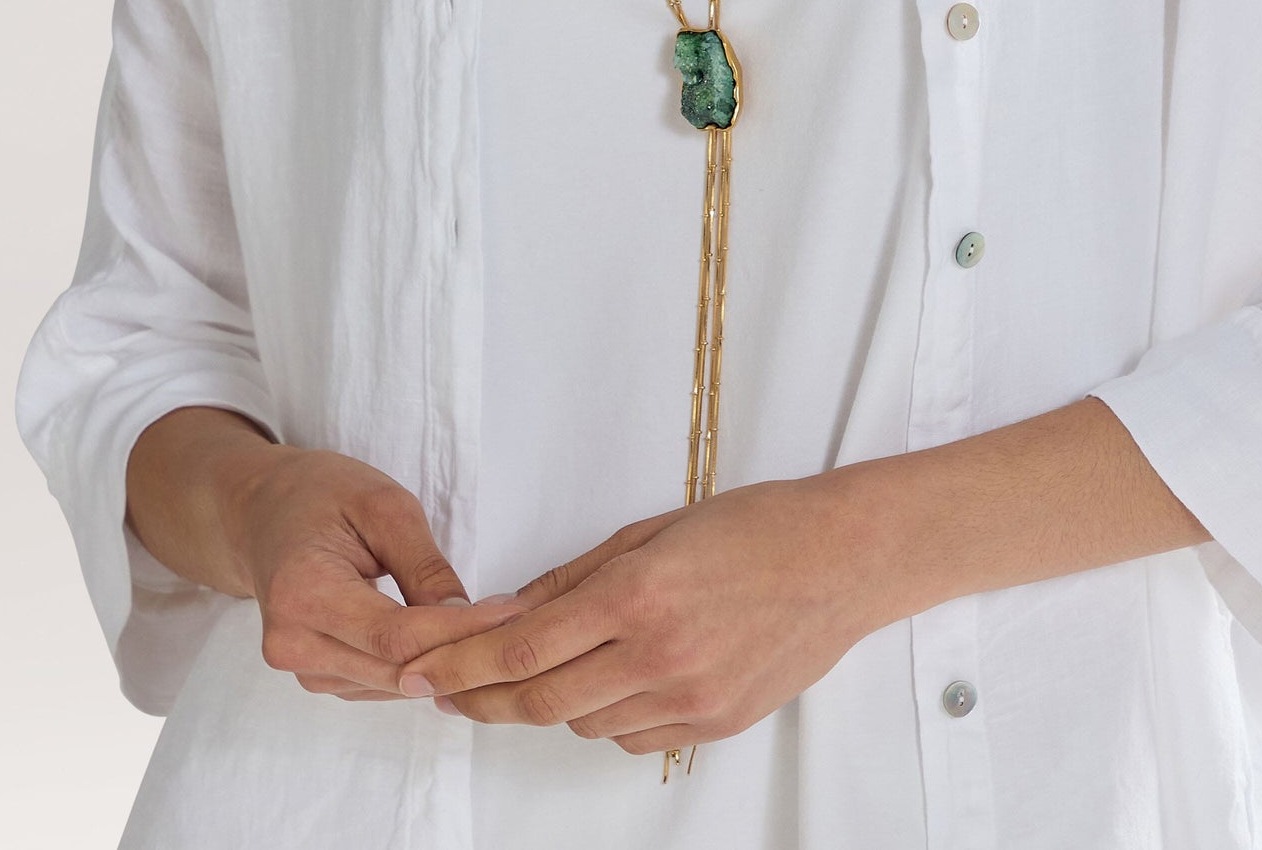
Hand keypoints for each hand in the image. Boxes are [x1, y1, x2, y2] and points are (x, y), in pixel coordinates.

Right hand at [226, 444, 531, 698]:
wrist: (262, 511)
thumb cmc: (320, 494)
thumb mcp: (381, 505)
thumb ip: (422, 564)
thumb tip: (465, 616)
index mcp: (302, 595)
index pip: (396, 636)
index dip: (460, 630)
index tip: (513, 612)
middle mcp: (294, 646)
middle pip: (396, 670)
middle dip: (463, 652)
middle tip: (522, 625)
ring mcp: (303, 669)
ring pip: (392, 685)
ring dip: (446, 663)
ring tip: (495, 628)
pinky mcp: (318, 676)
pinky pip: (381, 683)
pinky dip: (421, 666)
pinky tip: (453, 638)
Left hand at [393, 470, 885, 754]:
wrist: (842, 560)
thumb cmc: (752, 526)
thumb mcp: (652, 529)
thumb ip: (576, 577)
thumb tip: (511, 610)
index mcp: (636, 596)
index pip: (523, 649)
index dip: (460, 664)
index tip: (418, 668)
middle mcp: (657, 656)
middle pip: (538, 702)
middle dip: (477, 699)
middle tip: (440, 691)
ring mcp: (688, 700)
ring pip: (582, 723)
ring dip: (544, 703)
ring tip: (526, 676)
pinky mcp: (713, 725)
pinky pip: (631, 736)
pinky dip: (603, 715)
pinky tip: (603, 684)